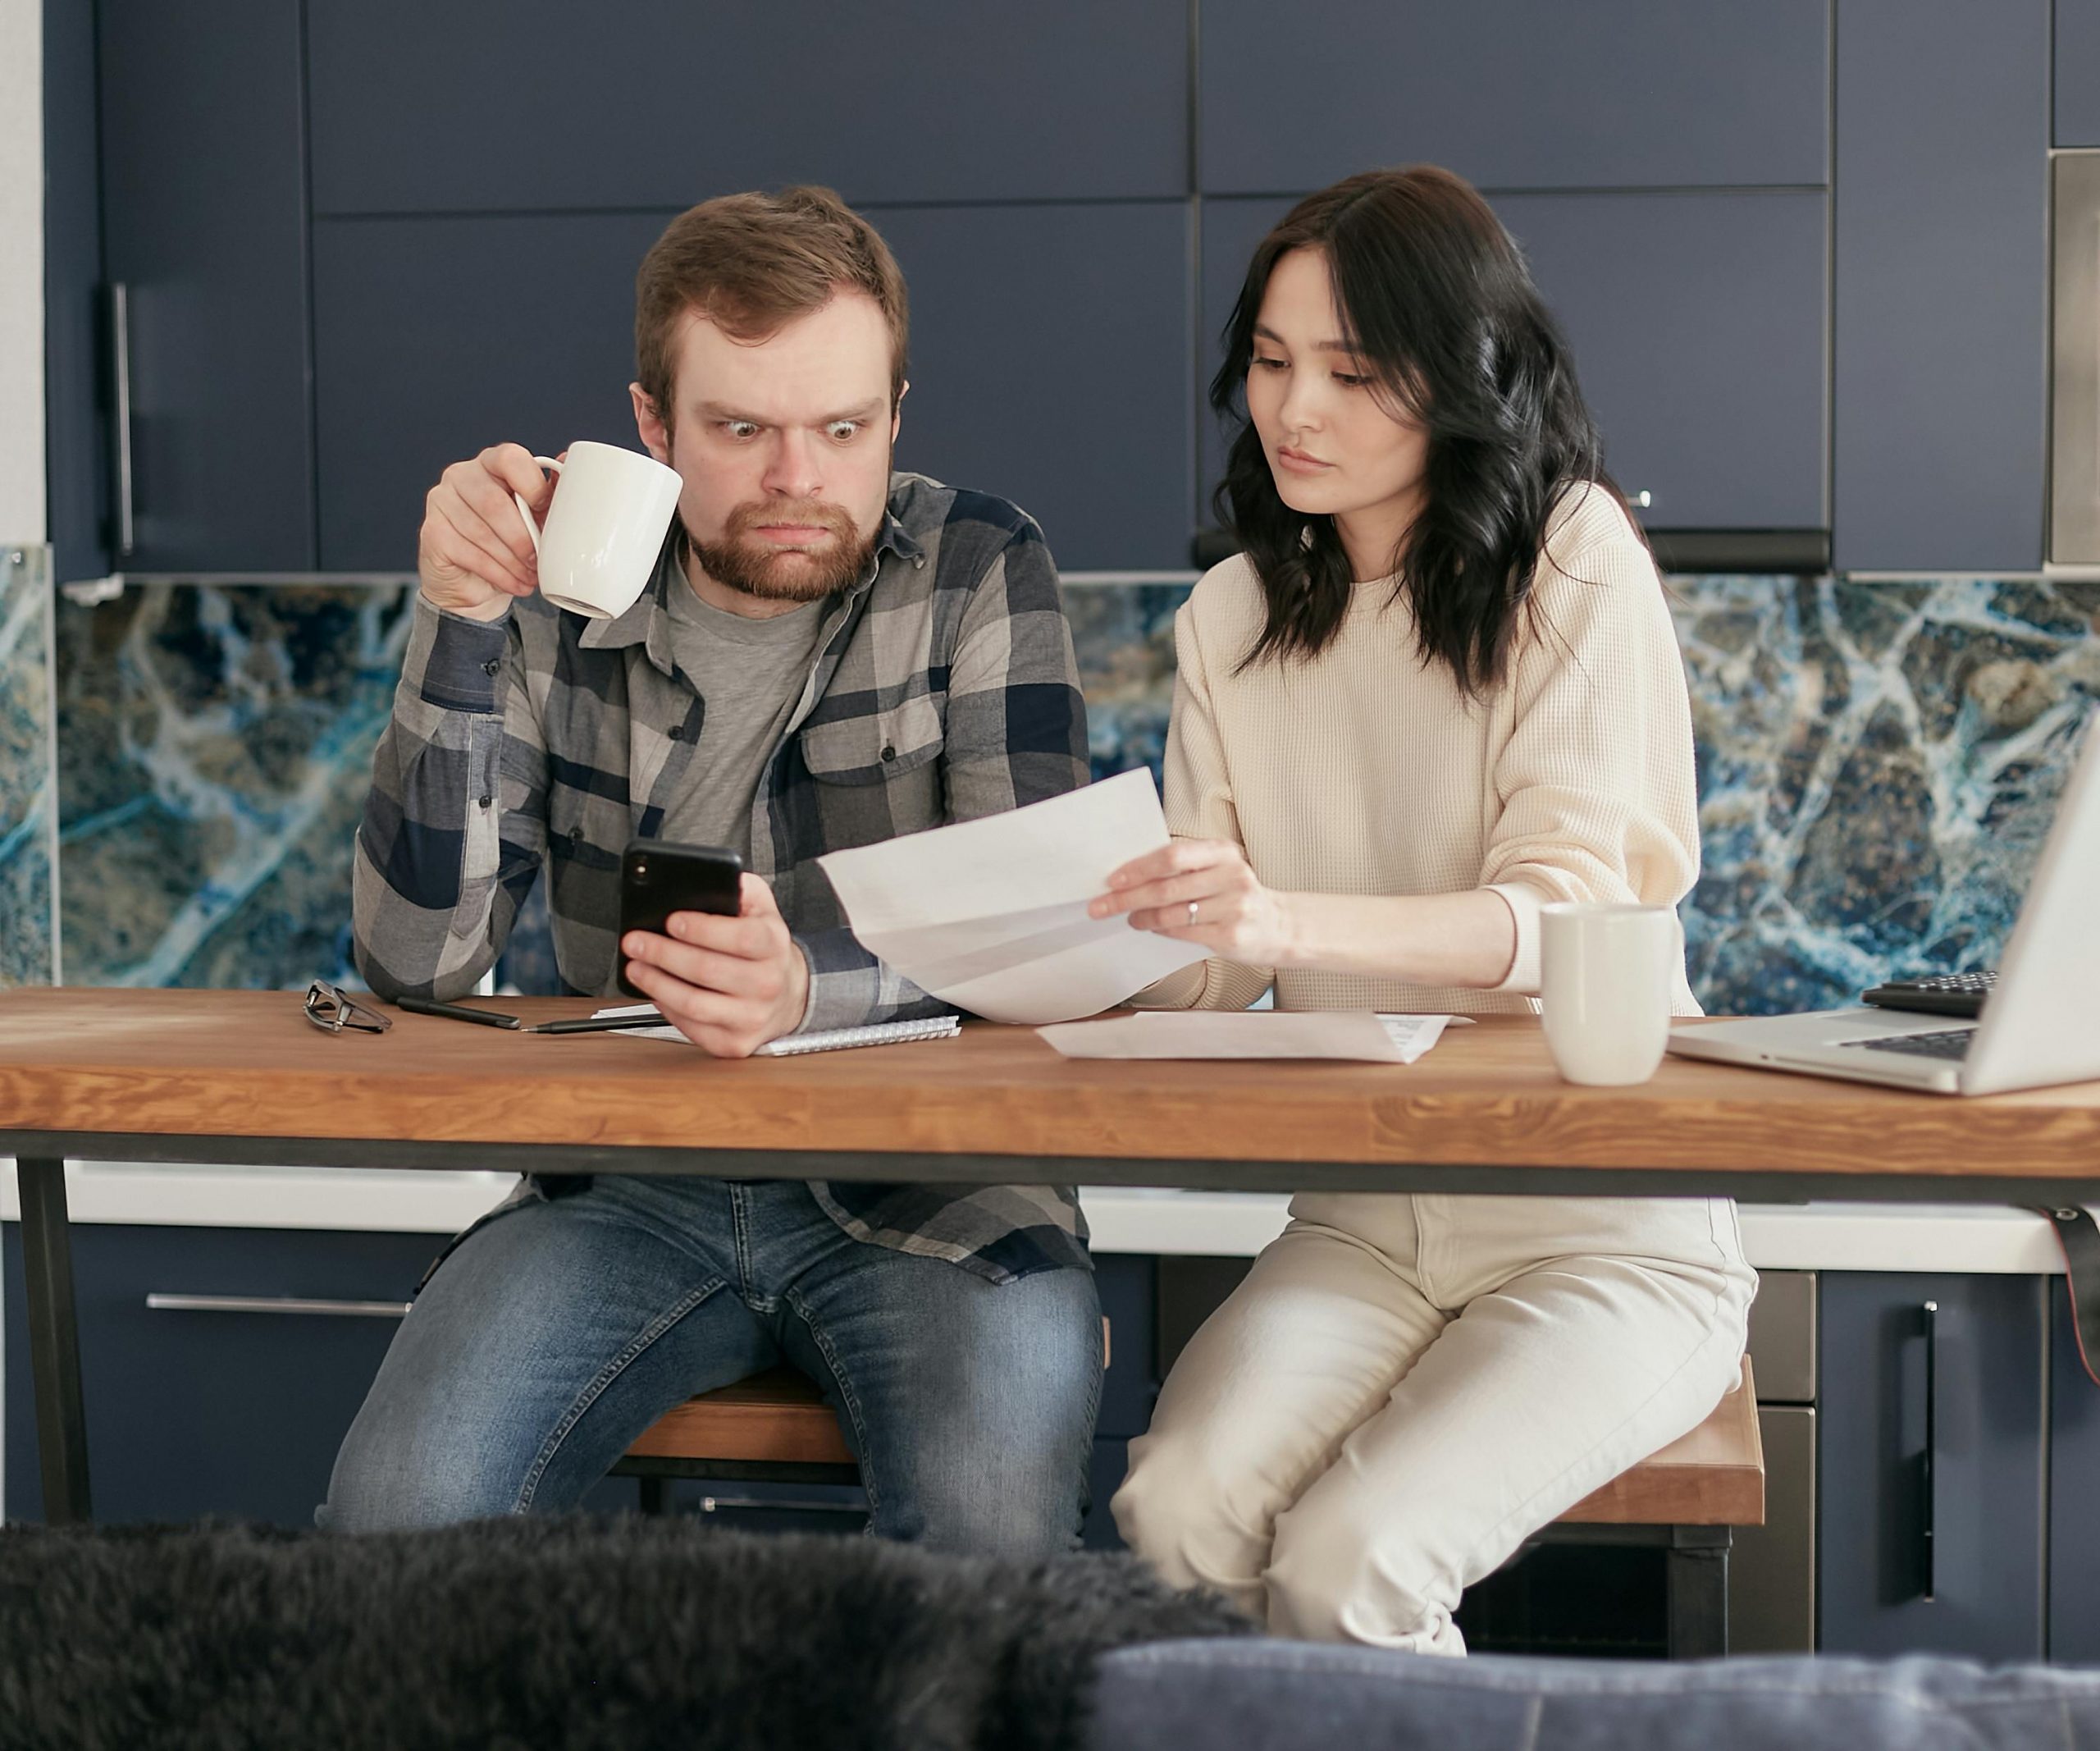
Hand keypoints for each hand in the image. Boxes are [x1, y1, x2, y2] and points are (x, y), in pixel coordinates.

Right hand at [417, 444, 557, 620]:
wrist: (477, 582)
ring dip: (513, 560)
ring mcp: (441, 501)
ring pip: (482, 532)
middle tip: (538, 559)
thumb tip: (572, 464)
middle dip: (522, 537)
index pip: (509, 458)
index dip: (532, 485)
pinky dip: (499, 574)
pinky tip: (515, 583)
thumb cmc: (510, 542)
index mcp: (491, 463)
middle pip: (494, 502)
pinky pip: (469, 554)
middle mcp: (461, 475)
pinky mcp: (432, 532)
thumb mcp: (536, 518)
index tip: (545, 511)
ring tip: (530, 575)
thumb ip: (551, 494)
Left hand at [619, 873, 810, 1057]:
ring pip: (694, 1003)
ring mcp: (752, 1017)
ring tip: (635, 966)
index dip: (703, 929)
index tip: (672, 920)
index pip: (741, 937)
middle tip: (635, 941)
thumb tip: (709, 878)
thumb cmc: (764, 948)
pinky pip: (691, 1026)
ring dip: (656, 983)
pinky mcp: (735, 1043)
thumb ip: (739, 888)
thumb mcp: (761, 908)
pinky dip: (666, 1007)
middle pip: (708, 970)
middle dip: (663, 953)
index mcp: (774, 945)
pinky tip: (655, 990)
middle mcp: (768, 984)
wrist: (788, 994)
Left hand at [1088, 838, 1299, 964]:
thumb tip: (1130, 875)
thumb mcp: (1218, 869)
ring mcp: (1234, 907)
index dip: (1138, 867)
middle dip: (1127, 897)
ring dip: (1141, 916)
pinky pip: (1183, 932)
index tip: (1111, 879)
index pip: (1173, 855)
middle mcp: (1232, 876)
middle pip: (1166, 886)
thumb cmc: (1236, 895)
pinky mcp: (1231, 935)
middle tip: (1101, 905)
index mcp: (1224, 852)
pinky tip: (1152, 927)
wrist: (1279, 926)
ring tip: (1129, 917)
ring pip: (1171, 912)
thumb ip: (1184, 867)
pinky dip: (1161, 930)